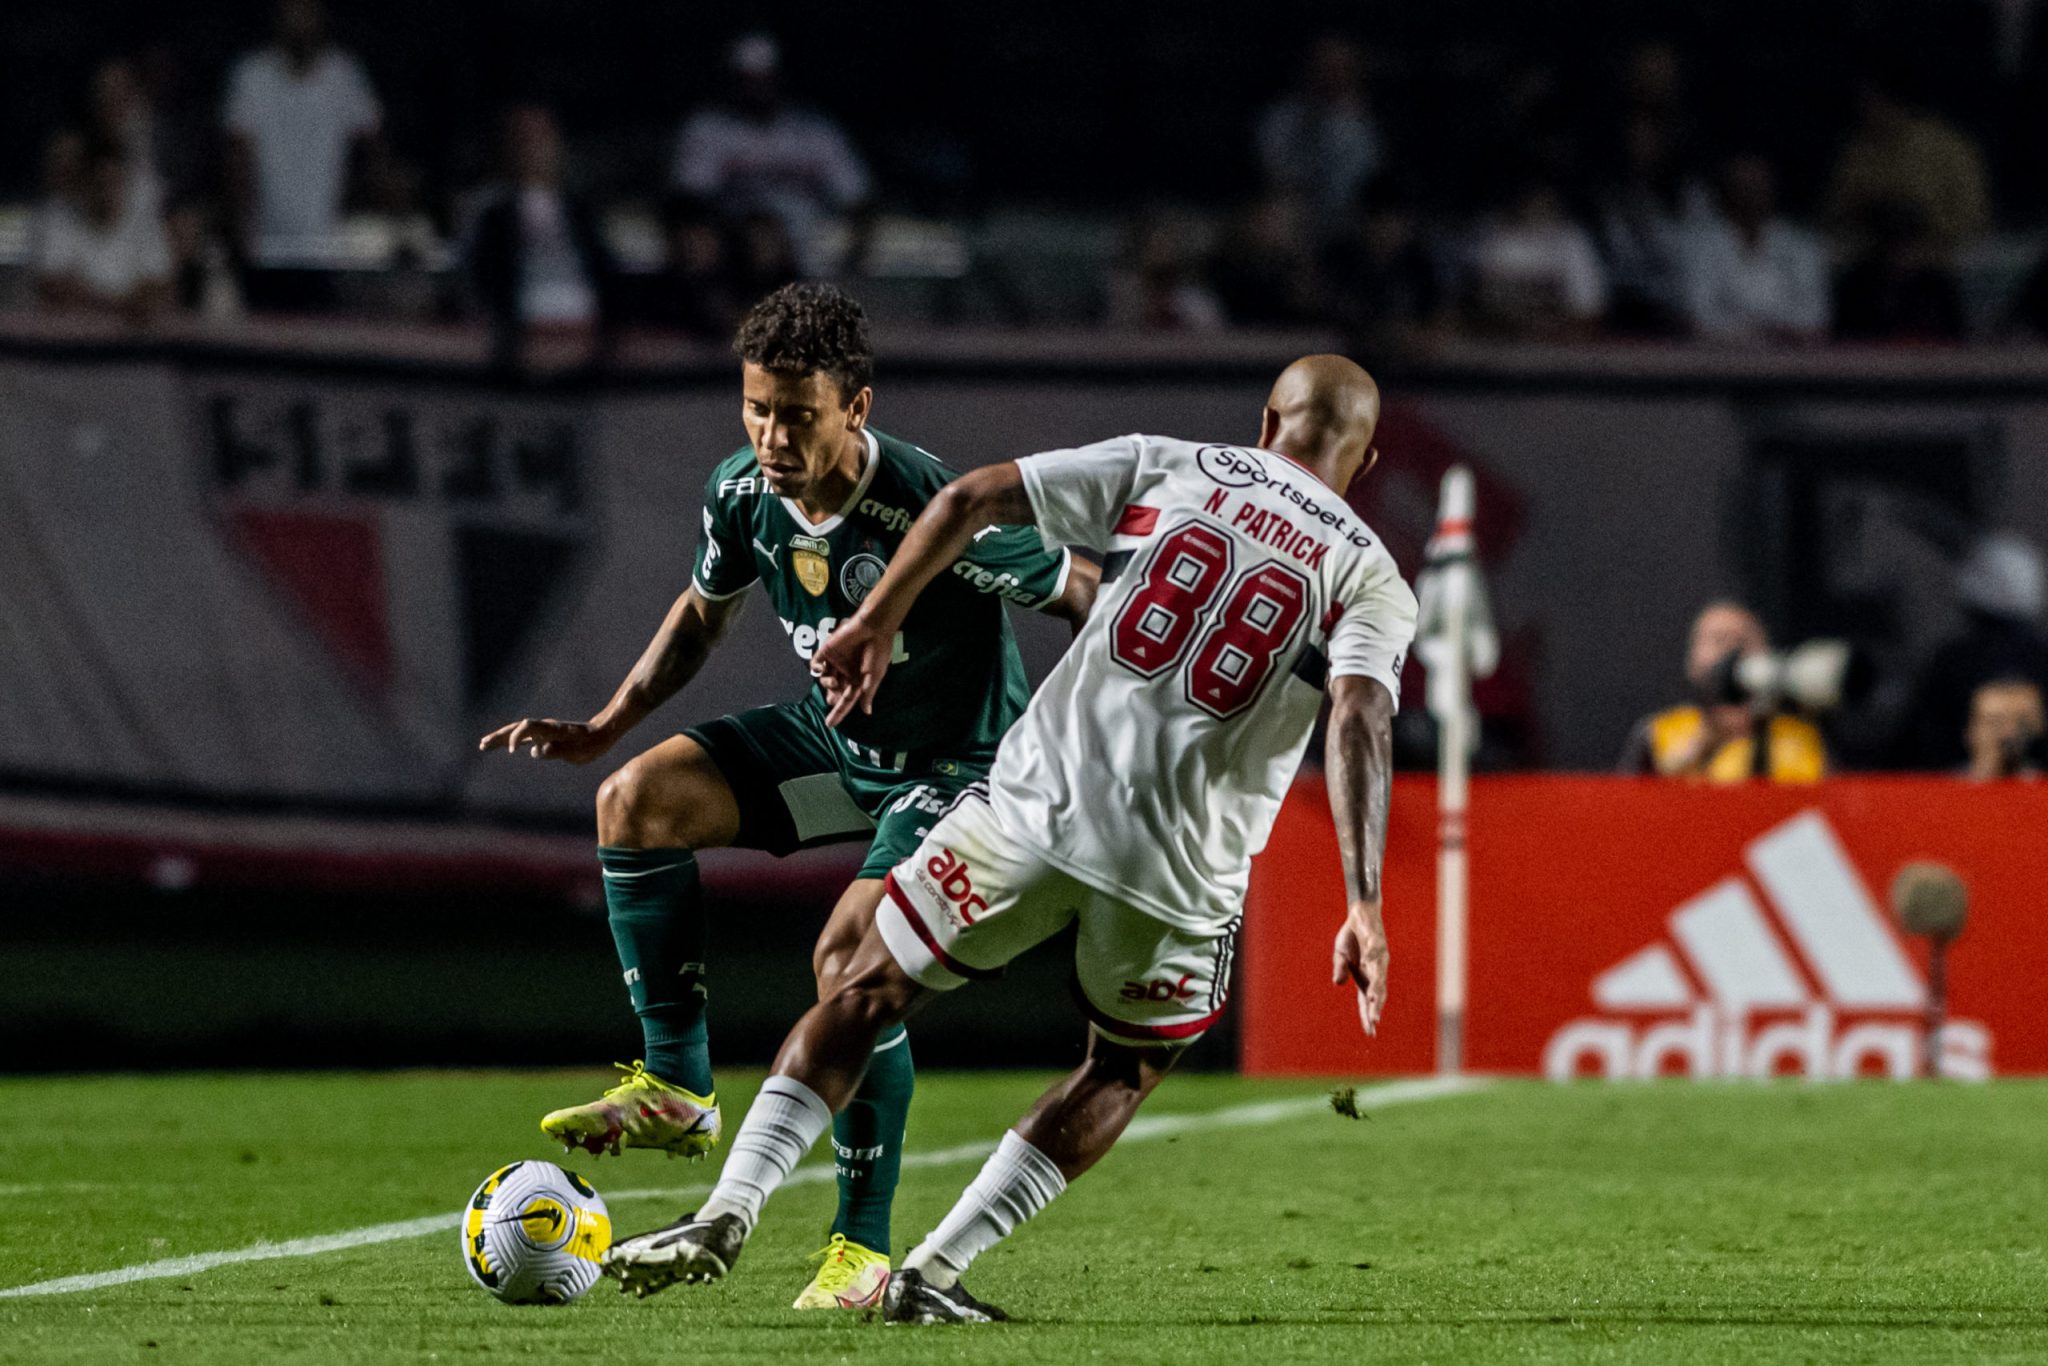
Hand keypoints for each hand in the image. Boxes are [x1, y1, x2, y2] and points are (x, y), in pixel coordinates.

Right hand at [477, 717, 618, 764]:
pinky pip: (524, 738)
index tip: (514, 752)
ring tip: (483, 745)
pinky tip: (505, 748)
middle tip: (482, 744)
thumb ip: (556, 751)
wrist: (601, 733)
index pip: (527, 727)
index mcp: (551, 729)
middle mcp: (544, 727)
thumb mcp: (576, 751)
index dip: (517, 737)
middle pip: (516, 728)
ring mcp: (543, 731)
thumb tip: (535, 752)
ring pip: (517, 732)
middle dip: (499, 736)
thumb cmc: (591, 744)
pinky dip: (512, 742)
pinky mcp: (545, 736)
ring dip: (501, 738)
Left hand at [811, 613, 894, 727]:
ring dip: (826, 683)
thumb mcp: (874, 676)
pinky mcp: (827, 651)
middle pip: (834, 690)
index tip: (830, 725)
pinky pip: (816, 663)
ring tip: (834, 681)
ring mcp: (836, 661)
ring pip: (824, 679)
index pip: (846, 699)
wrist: (872, 628)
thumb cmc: (877, 653)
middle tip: (831, 700)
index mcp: (858, 680)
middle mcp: (846, 672)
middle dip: (831, 698)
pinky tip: (821, 669)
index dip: (839, 712)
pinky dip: (816, 668)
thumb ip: (867, 694)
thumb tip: (867, 712)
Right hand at [1332, 899, 1388, 1037]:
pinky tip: (1372, 973)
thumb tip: (1338, 983)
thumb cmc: (1352, 936)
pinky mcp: (1378, 945)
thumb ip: (1340, 969)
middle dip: (1374, 1010)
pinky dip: (1375, 968)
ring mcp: (1379, 959)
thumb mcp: (1340, 955)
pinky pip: (1376, 959)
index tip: (1370, 1033)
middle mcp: (1376, 971)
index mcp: (1365, 977)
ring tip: (1375, 1005)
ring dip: (1377, 993)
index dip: (1368, 1016)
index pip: (1366, 1001)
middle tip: (1373, 1026)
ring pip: (1379, 979)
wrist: (1361, 913)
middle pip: (1376, 995)